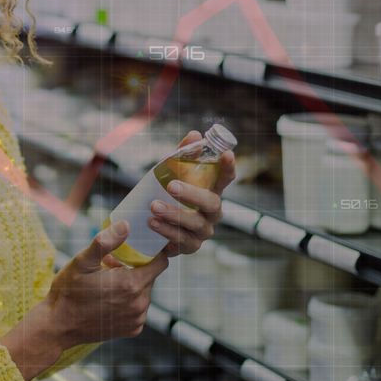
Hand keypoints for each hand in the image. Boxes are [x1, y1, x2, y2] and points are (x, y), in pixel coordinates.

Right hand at [44, 221, 169, 348]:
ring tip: (107, 282)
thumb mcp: (82, 262)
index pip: (161, 263)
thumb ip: (105, 242)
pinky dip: (128, 301)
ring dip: (131, 285)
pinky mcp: (133, 330)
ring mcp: (137, 319)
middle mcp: (139, 304)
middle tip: (111, 265)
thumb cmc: (68, 292)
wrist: (58, 327)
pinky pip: (138, 308)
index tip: (137, 249)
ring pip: (144, 292)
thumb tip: (126, 225)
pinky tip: (109, 299)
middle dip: (135, 268)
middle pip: (150, 277)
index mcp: (131, 284)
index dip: (151, 253)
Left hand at [149, 130, 236, 255]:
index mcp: (211, 191)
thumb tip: (194, 134)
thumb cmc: (169, 196)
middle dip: (192, 194)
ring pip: (195, 223)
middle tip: (171, 186)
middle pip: (212, 203)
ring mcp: (204, 230)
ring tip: (153, 206)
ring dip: (174, 214)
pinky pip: (182, 240)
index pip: (226, 179)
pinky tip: (152, 222)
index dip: (228, 167)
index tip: (226, 154)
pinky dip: (166, 230)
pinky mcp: (190, 246)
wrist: (153, 228)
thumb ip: (183, 155)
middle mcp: (212, 212)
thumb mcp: (173, 174)